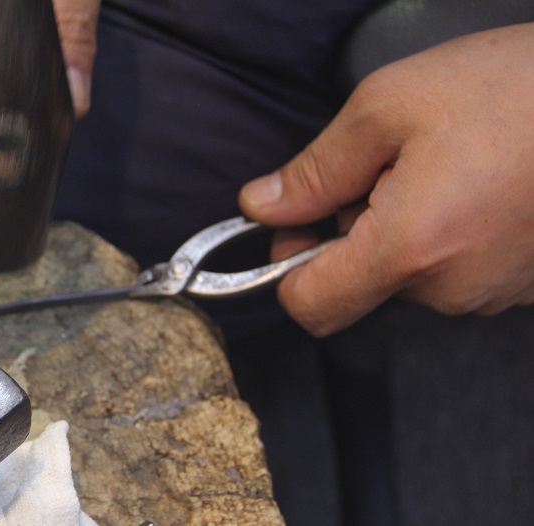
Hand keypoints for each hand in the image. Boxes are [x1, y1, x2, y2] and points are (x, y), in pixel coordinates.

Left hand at [239, 23, 533, 335]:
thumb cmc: (520, 89)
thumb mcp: (390, 107)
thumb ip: (315, 169)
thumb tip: (265, 205)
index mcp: (409, 249)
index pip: (312, 305)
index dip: (286, 268)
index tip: (294, 226)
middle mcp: (451, 287)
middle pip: (359, 280)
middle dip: (354, 226)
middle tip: (386, 162)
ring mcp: (492, 292)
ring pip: (408, 273)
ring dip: (403, 225)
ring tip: (443, 163)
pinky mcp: (520, 283)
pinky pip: (454, 267)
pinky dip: (445, 232)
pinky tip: (473, 182)